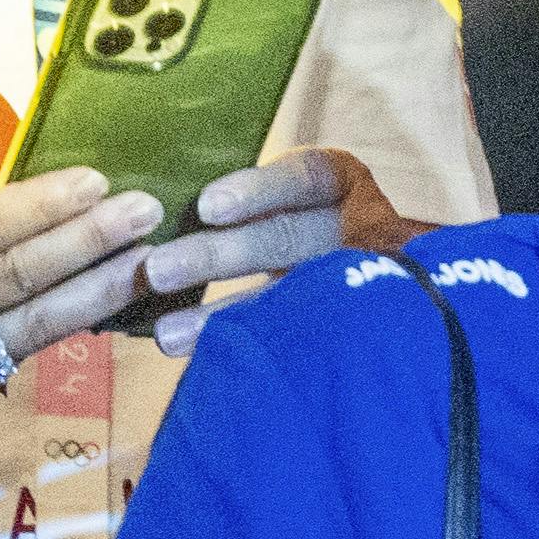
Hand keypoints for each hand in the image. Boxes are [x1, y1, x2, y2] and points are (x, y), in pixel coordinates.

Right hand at [0, 170, 159, 430]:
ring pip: (34, 327)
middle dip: (92, 242)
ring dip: (99, 292)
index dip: (49, 205)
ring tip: (150, 260)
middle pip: (20, 277)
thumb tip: (32, 196)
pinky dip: (62, 327)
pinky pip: (15, 356)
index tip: (100, 179)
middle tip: (147, 211)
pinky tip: (103, 301)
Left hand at [133, 148, 410, 358]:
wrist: (390, 287)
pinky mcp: (354, 326)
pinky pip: (304, 341)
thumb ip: (245, 204)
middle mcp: (360, 229)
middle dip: (219, 255)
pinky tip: (212, 359)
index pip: (306, 179)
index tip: (206, 207)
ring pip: (294, 295)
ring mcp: (360, 281)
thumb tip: (149, 205)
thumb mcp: (294, 200)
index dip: (258, 191)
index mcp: (343, 184)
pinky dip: (254, 346)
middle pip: (290, 238)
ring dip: (223, 313)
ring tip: (167, 335)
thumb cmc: (306, 227)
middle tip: (158, 270)